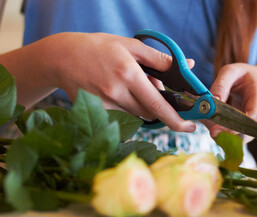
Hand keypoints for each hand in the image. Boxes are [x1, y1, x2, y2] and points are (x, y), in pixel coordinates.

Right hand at [40, 32, 195, 131]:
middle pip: (150, 113)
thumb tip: (188, 66)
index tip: (190, 128)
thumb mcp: (131, 46)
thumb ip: (160, 59)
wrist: (63, 57)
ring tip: (130, 86)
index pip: (158, 105)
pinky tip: (118, 93)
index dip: (176, 120)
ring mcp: (104, 105)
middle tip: (152, 89)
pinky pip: (122, 118)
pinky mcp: (96, 112)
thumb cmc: (100, 48)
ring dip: (142, 107)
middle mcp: (116, 93)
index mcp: (128, 74)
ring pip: (136, 116)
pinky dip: (128, 109)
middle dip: (159, 107)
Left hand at [204, 63, 256, 142]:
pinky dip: (224, 134)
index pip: (254, 116)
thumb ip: (221, 84)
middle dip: (227, 133)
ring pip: (242, 138)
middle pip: (248, 131)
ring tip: (209, 123)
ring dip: (223, 135)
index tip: (216, 128)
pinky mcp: (251, 130)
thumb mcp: (231, 71)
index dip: (236, 126)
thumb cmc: (245, 76)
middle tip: (210, 129)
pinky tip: (213, 125)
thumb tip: (211, 102)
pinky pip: (238, 137)